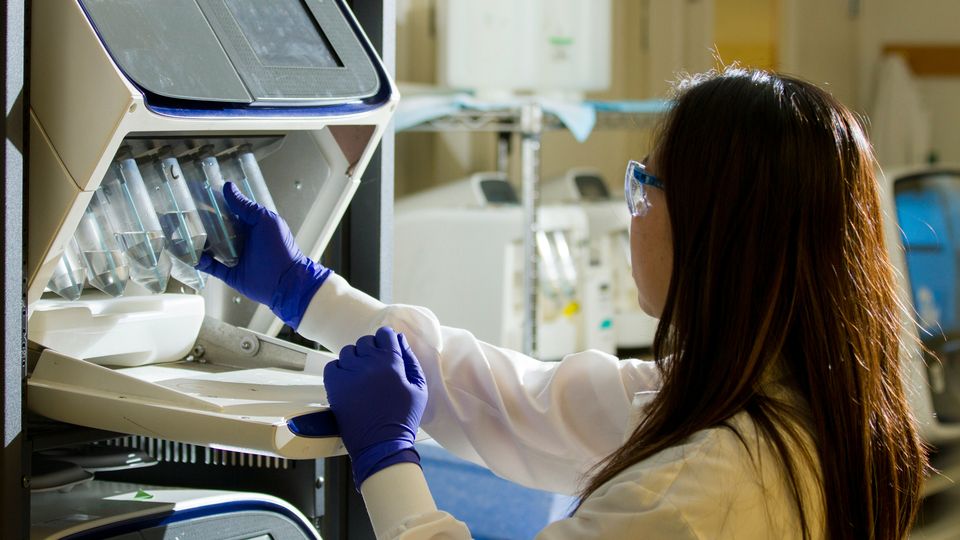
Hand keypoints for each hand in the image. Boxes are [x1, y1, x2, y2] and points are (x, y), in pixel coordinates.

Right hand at [197, 182, 329, 327]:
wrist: (285, 282)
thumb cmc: (281, 248)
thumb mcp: (264, 220)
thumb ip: (246, 206)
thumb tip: (229, 187)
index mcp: (251, 225)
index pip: (229, 211)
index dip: (215, 204)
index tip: (198, 195)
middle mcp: (242, 240)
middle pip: (217, 229)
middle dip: (202, 223)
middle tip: (184, 214)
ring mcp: (235, 256)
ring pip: (212, 247)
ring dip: (199, 241)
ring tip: (183, 233)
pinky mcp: (230, 273)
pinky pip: (211, 267)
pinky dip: (201, 261)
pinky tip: (193, 254)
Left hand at [324, 327, 427, 487]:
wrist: (381, 445)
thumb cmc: (403, 418)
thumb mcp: (419, 388)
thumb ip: (411, 361)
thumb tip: (400, 341)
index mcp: (391, 362)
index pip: (385, 334)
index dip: (386, 340)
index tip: (386, 349)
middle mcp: (368, 364)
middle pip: (366, 341)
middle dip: (372, 350)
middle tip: (376, 367)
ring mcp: (349, 374)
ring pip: (348, 351)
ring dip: (355, 359)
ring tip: (362, 375)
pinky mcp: (334, 386)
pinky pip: (332, 365)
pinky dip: (339, 370)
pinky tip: (349, 381)